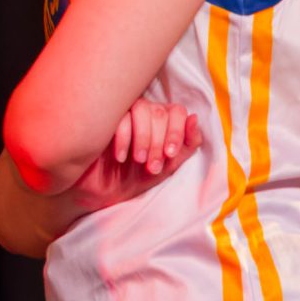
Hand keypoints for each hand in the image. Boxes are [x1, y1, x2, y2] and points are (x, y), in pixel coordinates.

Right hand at [66, 99, 203, 215]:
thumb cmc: (136, 177)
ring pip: (142, 109)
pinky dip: (124, 138)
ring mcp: (124, 112)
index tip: (170, 155)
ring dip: (143, 138)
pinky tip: (120, 156)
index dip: (176, 132)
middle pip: (160, 112)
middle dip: (158, 142)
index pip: (177, 112)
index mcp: (162, 121)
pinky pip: (120, 116)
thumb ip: (187, 145)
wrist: (104, 191)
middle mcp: (145, 113)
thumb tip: (195, 118)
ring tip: (138, 160)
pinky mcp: (105, 117)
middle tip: (152, 165)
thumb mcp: (169, 165)